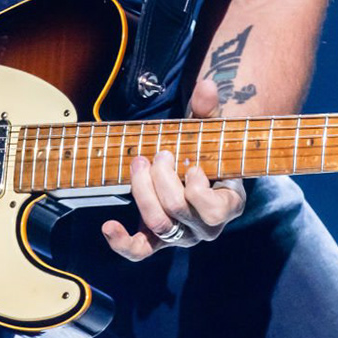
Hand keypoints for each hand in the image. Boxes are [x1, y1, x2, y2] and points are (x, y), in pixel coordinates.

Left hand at [101, 78, 247, 259]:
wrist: (197, 168)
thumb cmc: (207, 150)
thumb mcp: (210, 129)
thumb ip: (208, 110)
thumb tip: (206, 86)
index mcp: (228, 205)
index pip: (213, 210)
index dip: (197, 189)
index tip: (192, 165)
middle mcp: (206, 228)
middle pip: (177, 210)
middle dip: (162, 178)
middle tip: (159, 153)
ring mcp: (181, 236)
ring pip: (158, 223)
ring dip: (142, 191)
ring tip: (139, 163)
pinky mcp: (157, 240)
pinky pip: (139, 251)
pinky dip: (121, 241)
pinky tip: (109, 225)